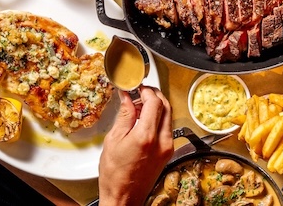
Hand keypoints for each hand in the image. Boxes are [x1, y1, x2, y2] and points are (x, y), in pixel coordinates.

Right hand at [98, 86, 173, 205]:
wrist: (124, 198)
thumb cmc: (115, 175)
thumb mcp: (113, 140)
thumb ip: (124, 116)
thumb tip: (127, 98)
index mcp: (146, 136)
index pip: (154, 102)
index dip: (146, 91)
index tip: (137, 88)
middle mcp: (162, 141)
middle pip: (166, 106)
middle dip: (154, 95)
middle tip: (140, 93)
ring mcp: (167, 147)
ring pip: (169, 116)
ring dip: (157, 106)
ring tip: (140, 106)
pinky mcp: (168, 152)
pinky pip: (167, 127)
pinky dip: (158, 119)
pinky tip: (145, 120)